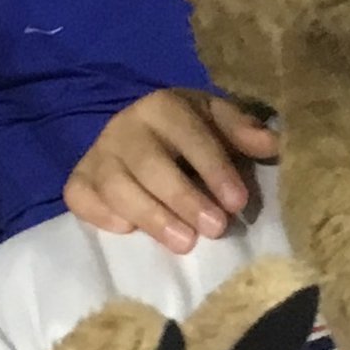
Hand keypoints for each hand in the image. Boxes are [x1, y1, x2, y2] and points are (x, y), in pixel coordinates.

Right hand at [65, 89, 278, 254]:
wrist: (142, 134)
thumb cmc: (189, 133)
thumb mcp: (216, 122)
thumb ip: (241, 131)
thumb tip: (270, 143)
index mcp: (162, 106)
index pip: (188, 135)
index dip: (214, 169)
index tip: (238, 203)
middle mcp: (125, 127)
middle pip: (150, 165)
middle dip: (184, 199)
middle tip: (215, 229)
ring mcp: (98, 154)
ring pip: (116, 186)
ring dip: (151, 216)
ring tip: (184, 243)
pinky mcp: (79, 179)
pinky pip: (79, 197)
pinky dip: (100, 215)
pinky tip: (128, 231)